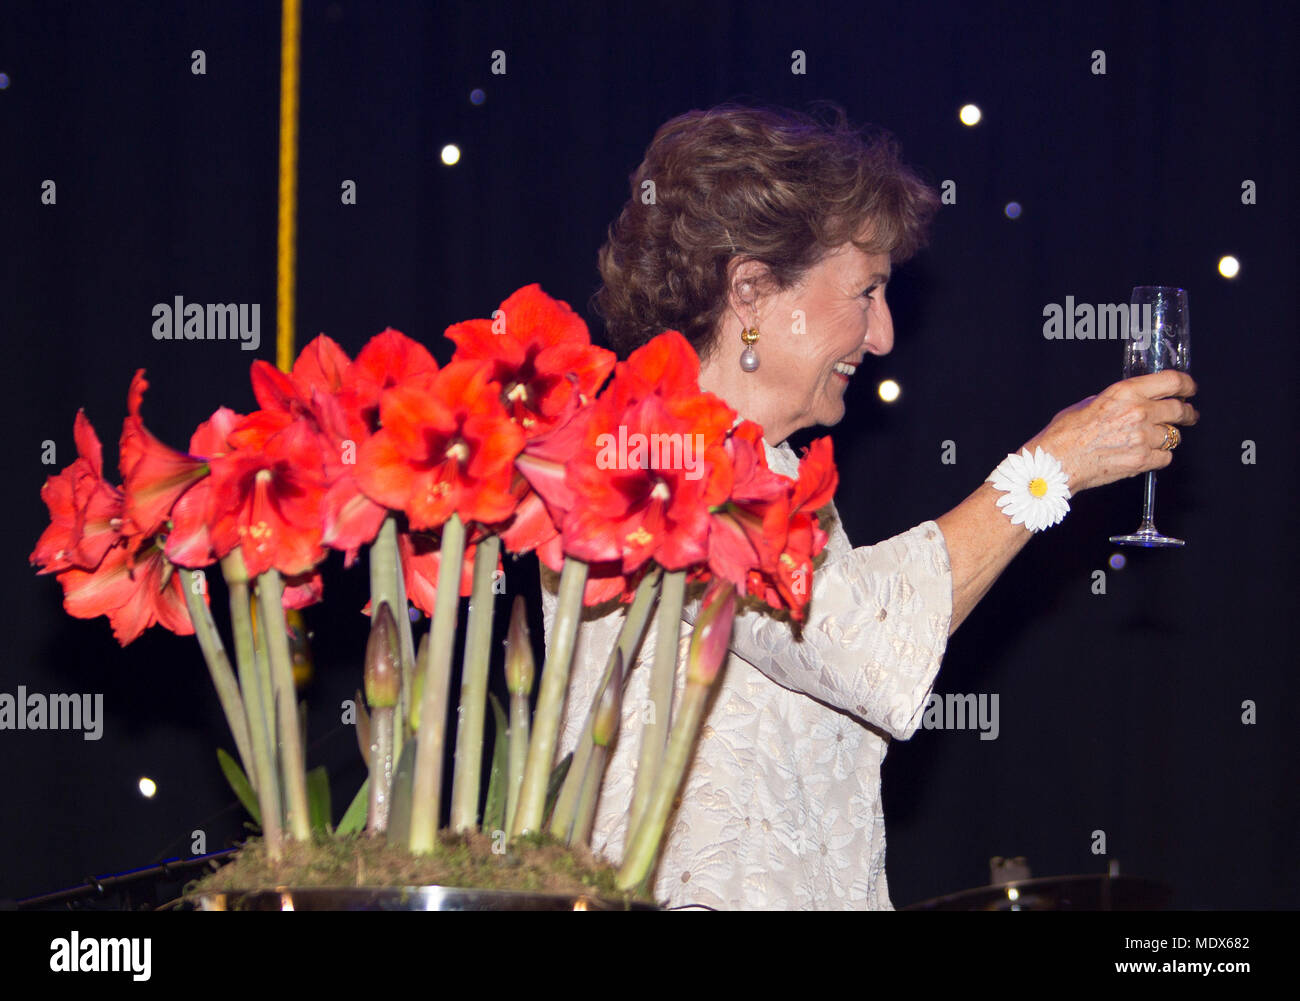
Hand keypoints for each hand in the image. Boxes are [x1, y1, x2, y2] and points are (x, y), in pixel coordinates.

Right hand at [1026, 371, 1198, 492]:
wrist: (1055, 462)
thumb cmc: (1065, 433)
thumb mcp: (1090, 403)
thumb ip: (1117, 400)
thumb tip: (1132, 401)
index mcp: (1125, 392)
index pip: (1172, 381)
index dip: (1187, 384)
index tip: (1190, 389)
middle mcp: (1138, 412)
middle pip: (1180, 409)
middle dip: (1188, 413)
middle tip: (1188, 415)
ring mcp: (1142, 438)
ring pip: (1174, 436)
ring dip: (1168, 437)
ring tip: (1155, 439)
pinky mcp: (1142, 460)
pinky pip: (1165, 457)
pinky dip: (1158, 457)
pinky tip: (1145, 455)